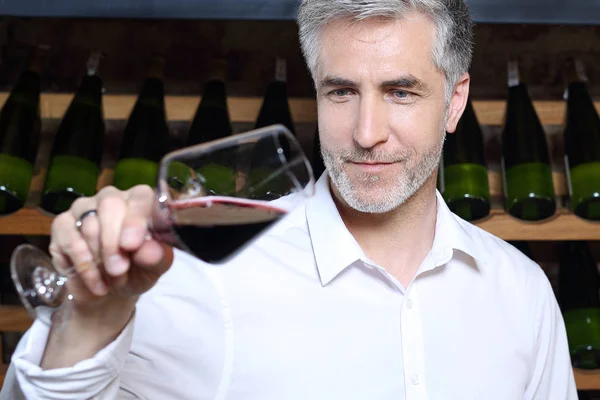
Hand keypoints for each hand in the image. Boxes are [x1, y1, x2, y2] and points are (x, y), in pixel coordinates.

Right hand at [49, 185, 173, 309]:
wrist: (110, 290)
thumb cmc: (138, 270)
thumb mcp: (155, 267)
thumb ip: (156, 256)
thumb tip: (149, 250)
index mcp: (141, 201)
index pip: (141, 196)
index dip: (136, 219)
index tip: (131, 245)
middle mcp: (112, 198)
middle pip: (110, 204)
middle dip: (113, 242)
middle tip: (119, 270)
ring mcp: (84, 208)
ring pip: (88, 224)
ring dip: (100, 259)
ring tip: (113, 279)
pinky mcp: (62, 224)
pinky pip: (68, 240)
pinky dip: (83, 265)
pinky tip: (95, 281)